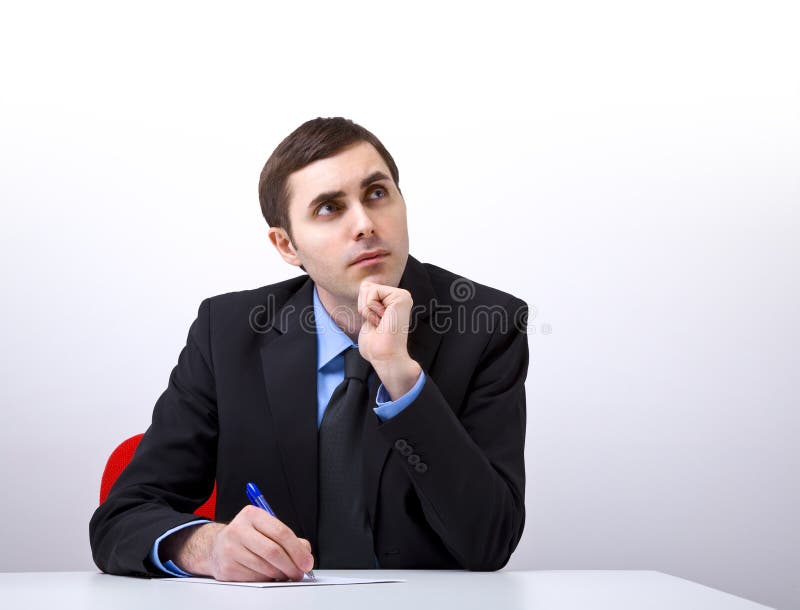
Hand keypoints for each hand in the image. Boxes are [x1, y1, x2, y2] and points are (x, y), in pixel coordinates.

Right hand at [162, 505, 313, 581]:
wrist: (216, 546)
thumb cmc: (248, 537)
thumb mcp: (267, 528)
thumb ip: (289, 538)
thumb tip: (305, 553)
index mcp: (252, 514)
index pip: (281, 532)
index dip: (297, 550)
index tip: (307, 562)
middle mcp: (238, 529)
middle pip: (273, 552)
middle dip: (291, 566)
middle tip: (299, 572)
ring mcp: (230, 549)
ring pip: (265, 568)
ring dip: (280, 574)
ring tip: (284, 573)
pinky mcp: (226, 568)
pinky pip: (255, 579)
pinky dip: (267, 579)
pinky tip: (268, 574)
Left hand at [357, 281, 421, 399]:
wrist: (385, 357)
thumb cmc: (376, 346)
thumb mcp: (368, 318)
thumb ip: (367, 302)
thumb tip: (365, 286)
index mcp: (392, 302)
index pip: (366, 290)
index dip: (363, 308)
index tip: (376, 324)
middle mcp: (400, 296)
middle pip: (365, 287)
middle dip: (364, 307)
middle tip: (378, 324)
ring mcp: (402, 296)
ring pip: (368, 288)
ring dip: (367, 310)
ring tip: (381, 323)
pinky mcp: (401, 297)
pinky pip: (372, 292)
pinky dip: (371, 309)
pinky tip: (383, 320)